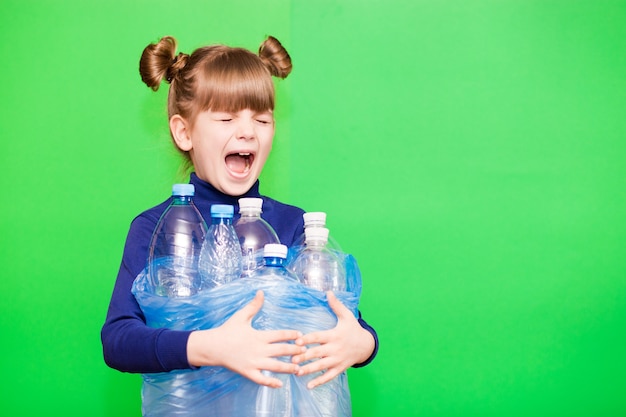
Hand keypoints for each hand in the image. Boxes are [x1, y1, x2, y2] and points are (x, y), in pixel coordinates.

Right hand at [187, 290, 304, 386]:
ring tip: (299, 368)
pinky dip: (271, 383)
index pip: (280, 335)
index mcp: (259, 336)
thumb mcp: (241, 316)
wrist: (212, 346)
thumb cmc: (227, 330)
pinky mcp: (248, 372)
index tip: (301, 335)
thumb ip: (253, 305)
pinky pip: (261, 379)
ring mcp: (253, 362)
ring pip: (275, 367)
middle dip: (295, 351)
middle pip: (282, 351)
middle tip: (306, 351)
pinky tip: (280, 385)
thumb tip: (261, 292)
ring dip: (288, 368)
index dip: (292, 335)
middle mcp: (258, 350)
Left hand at [292, 291, 375, 388]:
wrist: (366, 345)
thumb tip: (328, 292)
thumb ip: (336, 305)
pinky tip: (309, 386)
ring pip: (321, 366)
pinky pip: (329, 376)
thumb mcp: (347, 316)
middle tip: (292, 360)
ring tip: (296, 372)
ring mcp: (337, 360)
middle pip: (317, 353)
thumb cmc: (353, 329)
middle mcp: (335, 348)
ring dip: (309, 370)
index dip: (307, 339)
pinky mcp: (339, 368)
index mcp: (334, 335)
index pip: (318, 337)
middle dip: (305, 357)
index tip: (296, 341)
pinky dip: (319, 381)